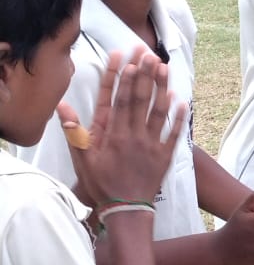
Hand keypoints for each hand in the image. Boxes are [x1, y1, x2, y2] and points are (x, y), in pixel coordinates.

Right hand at [59, 48, 185, 208]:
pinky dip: (178, 117)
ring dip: (162, 88)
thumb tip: (62, 106)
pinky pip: (174, 134)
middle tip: (149, 53)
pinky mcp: (165, 156)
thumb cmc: (102, 185)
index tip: (127, 59)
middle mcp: (133, 136)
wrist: (125, 210)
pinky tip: (181, 99)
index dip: (123, 78)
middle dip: (144, 75)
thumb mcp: (83, 161)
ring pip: (158, 111)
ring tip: (165, 67)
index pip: (118, 100)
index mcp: (113, 135)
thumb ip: (74, 133)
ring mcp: (151, 145)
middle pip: (139, 100)